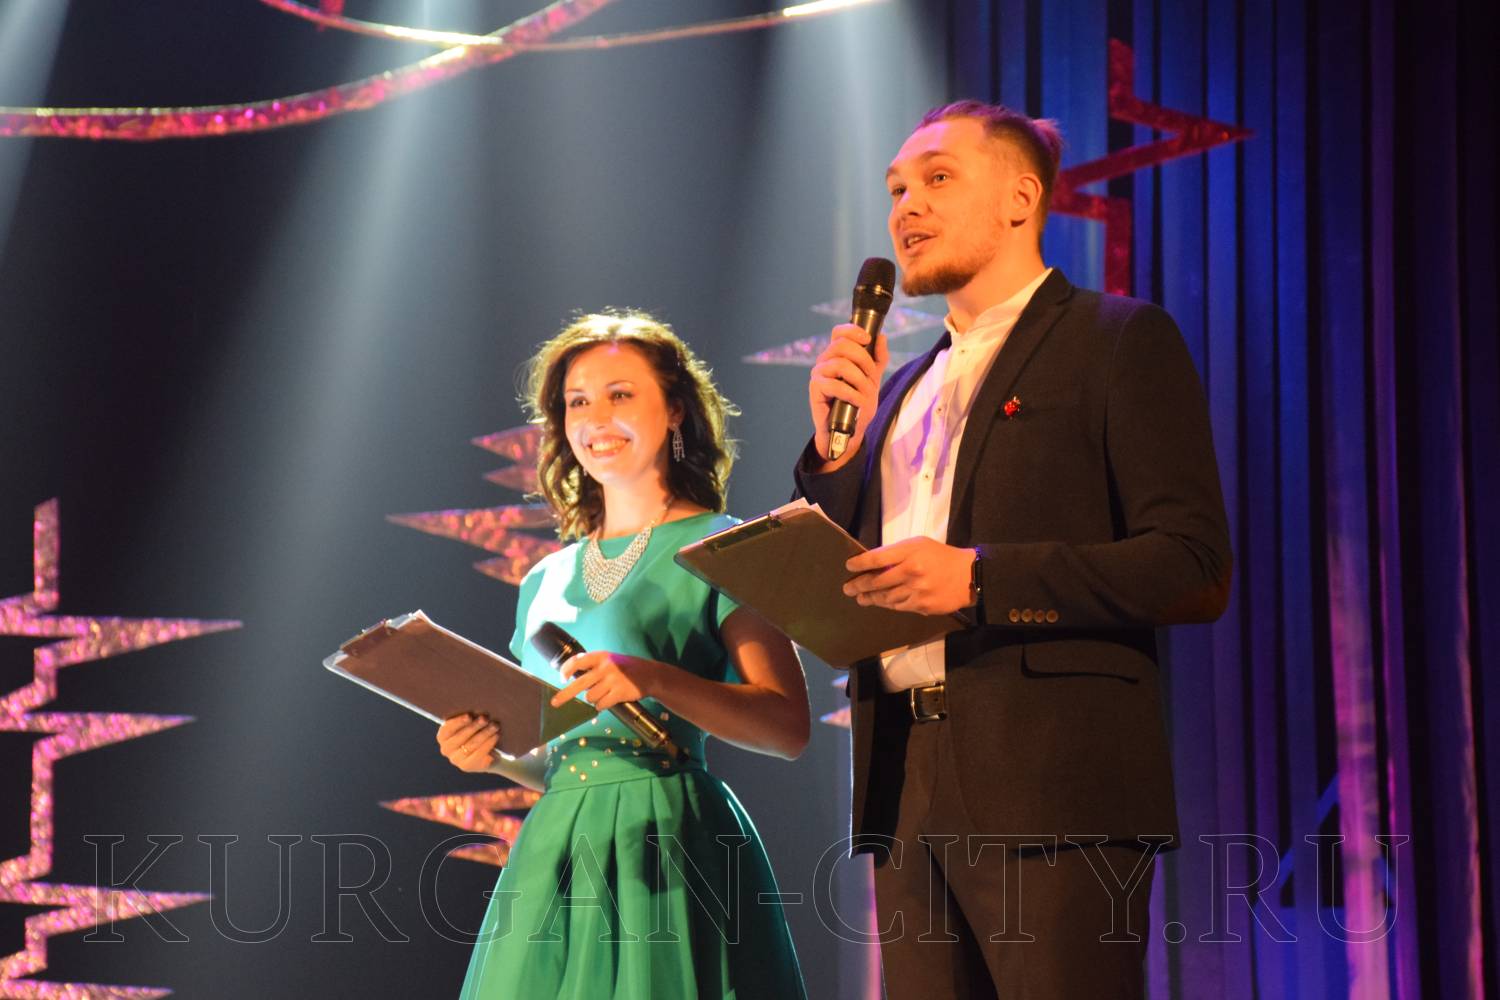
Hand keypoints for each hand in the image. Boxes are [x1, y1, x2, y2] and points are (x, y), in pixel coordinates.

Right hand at [437, 713, 499, 772]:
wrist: (488, 751)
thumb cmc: (477, 730)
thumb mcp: (471, 723)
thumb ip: (470, 717)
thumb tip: (478, 709)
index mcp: (443, 736)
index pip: (447, 729)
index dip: (457, 722)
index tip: (469, 716)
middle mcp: (446, 749)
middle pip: (461, 737)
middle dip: (475, 726)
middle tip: (486, 718)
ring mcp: (456, 760)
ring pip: (471, 745)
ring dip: (484, 734)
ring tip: (495, 726)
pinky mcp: (467, 766)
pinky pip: (479, 755)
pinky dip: (488, 744)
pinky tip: (496, 736)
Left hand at [549, 651, 661, 711]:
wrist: (650, 674)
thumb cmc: (626, 667)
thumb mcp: (610, 659)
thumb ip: (593, 663)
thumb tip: (570, 672)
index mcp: (601, 656)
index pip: (577, 661)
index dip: (566, 670)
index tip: (562, 678)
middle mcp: (606, 667)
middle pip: (579, 683)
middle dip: (565, 695)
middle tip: (555, 702)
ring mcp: (613, 681)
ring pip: (590, 697)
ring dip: (594, 698)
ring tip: (604, 693)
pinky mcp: (619, 693)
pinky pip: (601, 705)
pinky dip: (602, 705)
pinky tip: (610, 699)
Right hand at [809, 322, 889, 465]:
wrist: (849, 430)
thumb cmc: (858, 403)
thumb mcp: (873, 379)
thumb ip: (878, 358)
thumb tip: (881, 336)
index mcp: (838, 354)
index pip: (839, 332)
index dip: (853, 331)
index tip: (867, 339)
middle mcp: (825, 360)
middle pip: (842, 345)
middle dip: (863, 359)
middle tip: (871, 375)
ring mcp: (818, 373)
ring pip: (840, 364)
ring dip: (859, 379)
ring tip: (865, 392)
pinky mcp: (815, 389)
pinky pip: (835, 385)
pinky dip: (851, 394)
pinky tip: (857, 401)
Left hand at [843, 537, 975, 614]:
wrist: (969, 576)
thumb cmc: (941, 556)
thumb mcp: (919, 544)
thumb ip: (897, 552)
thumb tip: (873, 561)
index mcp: (910, 553)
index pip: (877, 558)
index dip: (859, 563)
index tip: (849, 566)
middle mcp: (911, 573)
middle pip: (876, 582)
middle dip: (858, 586)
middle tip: (847, 589)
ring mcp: (917, 592)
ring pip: (885, 598)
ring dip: (870, 598)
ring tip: (861, 598)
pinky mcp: (922, 607)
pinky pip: (898, 607)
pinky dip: (888, 604)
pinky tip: (881, 602)